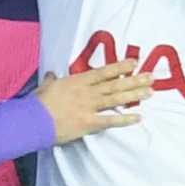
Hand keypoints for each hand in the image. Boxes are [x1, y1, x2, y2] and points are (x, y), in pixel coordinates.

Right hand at [37, 57, 151, 142]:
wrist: (33, 120)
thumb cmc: (38, 103)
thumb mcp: (46, 86)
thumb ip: (52, 79)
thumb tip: (52, 73)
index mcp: (77, 81)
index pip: (103, 72)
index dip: (120, 67)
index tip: (134, 62)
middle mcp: (87, 92)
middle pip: (115, 84)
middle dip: (134, 80)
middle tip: (151, 76)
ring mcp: (89, 107)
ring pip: (116, 99)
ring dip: (135, 95)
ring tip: (150, 92)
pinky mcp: (89, 123)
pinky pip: (111, 121)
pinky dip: (125, 119)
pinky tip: (139, 117)